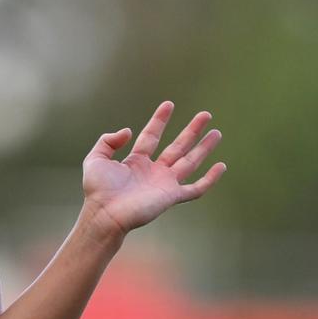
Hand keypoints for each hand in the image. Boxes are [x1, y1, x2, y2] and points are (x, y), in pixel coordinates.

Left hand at [81, 101, 225, 234]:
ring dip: (204, 148)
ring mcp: (164, 183)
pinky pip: (196, 189)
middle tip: (206, 115)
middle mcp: (153, 171)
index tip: (169, 104)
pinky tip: (221, 166)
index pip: (151, 136)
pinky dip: (210, 179)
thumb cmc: (98, 190)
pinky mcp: (171, 196)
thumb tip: (128, 131)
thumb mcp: (95, 159)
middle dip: (191, 130)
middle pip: (177, 146)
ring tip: (217, 133)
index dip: (160, 120)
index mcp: (136, 162)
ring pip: (190, 162)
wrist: (105, 214)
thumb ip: (108, 141)